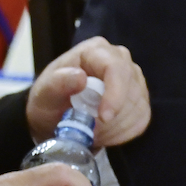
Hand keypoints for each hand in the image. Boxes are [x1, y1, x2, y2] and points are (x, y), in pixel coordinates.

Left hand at [26, 35, 149, 147]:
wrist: (54, 115)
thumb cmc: (48, 100)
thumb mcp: (44, 94)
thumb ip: (58, 83)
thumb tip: (80, 77)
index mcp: (95, 51)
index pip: (116, 68)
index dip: (115, 95)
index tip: (104, 118)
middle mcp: (119, 59)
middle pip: (131, 89)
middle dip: (112, 117)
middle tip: (90, 131)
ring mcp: (133, 79)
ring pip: (139, 107)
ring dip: (116, 128)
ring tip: (92, 132)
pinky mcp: (139, 99)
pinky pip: (141, 119)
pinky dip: (123, 133)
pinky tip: (104, 134)